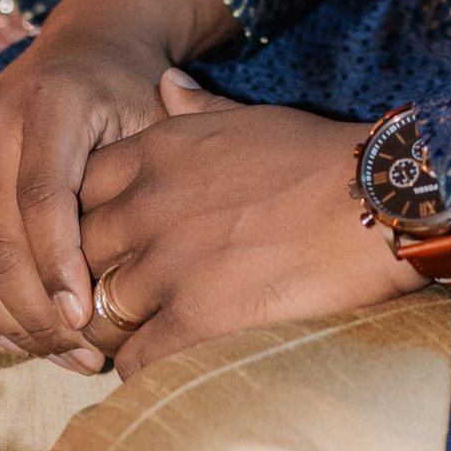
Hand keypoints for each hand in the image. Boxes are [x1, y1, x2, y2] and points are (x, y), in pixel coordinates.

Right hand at [0, 0, 233, 365]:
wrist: (88, 46)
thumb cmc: (132, 96)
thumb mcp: (154, 122)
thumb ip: (142, 188)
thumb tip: (131, 284)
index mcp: (49, 102)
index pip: (41, 199)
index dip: (59, 268)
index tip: (88, 321)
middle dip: (37, 311)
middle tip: (85, 355)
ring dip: (7, 322)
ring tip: (61, 354)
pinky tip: (17, 337)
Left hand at [79, 80, 420, 375]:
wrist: (375, 201)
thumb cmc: (320, 157)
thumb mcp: (246, 117)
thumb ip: (193, 108)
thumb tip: (164, 81)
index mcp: (155, 152)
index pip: (74, 192)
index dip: (83, 224)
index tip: (104, 245)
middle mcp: (147, 204)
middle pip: (76, 255)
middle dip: (85, 282)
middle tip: (105, 305)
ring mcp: (167, 263)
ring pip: (97, 313)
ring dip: (110, 332)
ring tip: (130, 343)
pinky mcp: (195, 317)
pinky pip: (136, 358)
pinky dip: (141, 369)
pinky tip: (161, 368)